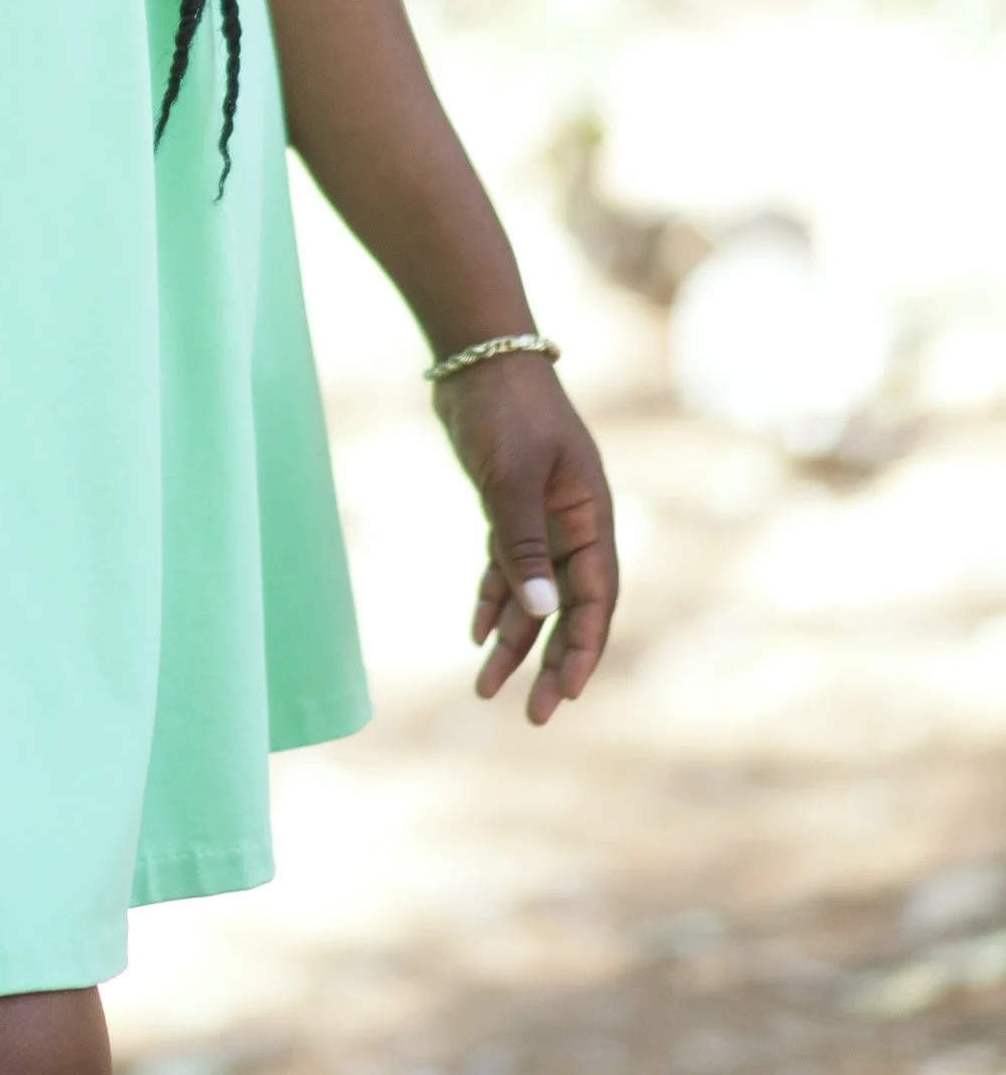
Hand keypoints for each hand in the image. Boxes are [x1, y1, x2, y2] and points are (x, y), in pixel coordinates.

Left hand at [434, 353, 617, 724]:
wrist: (478, 358)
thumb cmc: (507, 410)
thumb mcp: (513, 478)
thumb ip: (523, 543)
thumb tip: (540, 611)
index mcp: (592, 516)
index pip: (597, 596)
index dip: (585, 647)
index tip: (570, 693)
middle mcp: (573, 523)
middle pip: (569, 607)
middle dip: (553, 661)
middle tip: (536, 716)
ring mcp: (541, 517)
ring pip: (532, 594)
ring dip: (514, 640)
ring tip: (486, 688)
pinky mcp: (507, 509)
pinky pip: (505, 567)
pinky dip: (493, 599)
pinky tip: (477, 634)